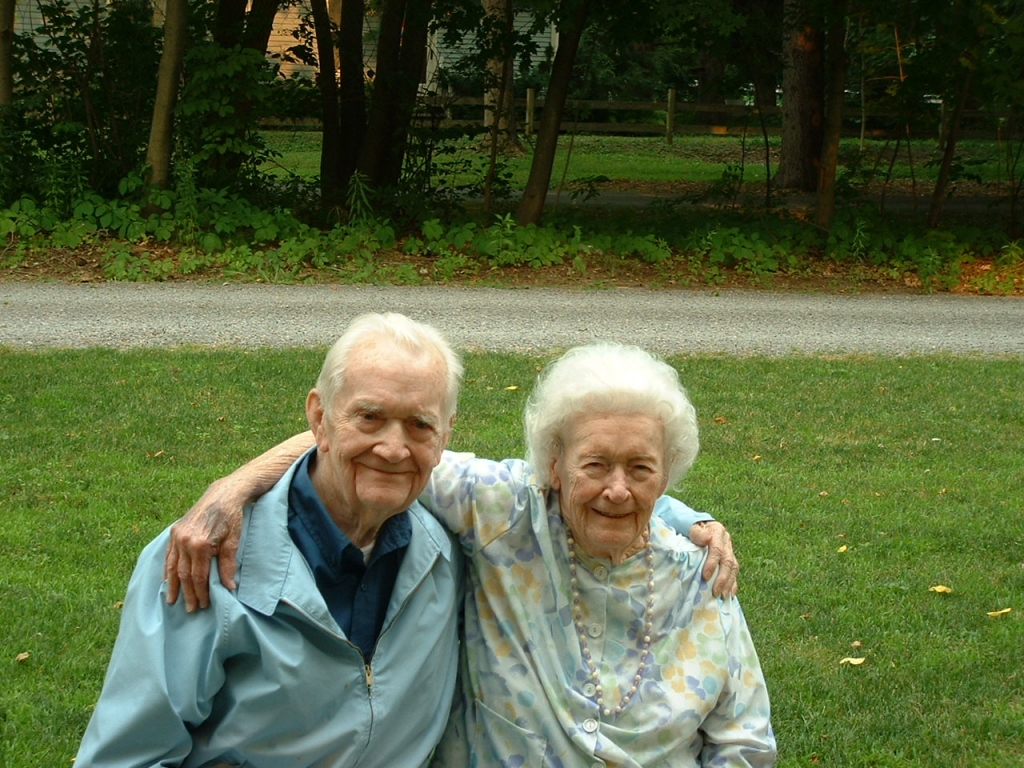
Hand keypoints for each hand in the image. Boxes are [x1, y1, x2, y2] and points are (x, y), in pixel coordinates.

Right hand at [163, 477, 244, 611]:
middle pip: (184, 575)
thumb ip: (228, 565)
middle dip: (187, 594)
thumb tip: (229, 587)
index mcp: (201, 544)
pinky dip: (167, 569)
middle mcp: (185, 541)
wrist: (223, 494)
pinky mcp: (174, 531)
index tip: (204, 604)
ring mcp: (177, 535)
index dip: (200, 592)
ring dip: (172, 585)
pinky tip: (167, 580)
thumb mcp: (233, 541)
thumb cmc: (231, 517)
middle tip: (190, 609)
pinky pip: (168, 555)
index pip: (198, 576)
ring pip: (172, 566)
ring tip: (172, 600)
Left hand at [688, 520, 738, 597]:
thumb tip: (706, 539)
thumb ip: (696, 532)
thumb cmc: (689, 525)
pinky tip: (730, 594)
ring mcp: (729, 550)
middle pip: (728, 561)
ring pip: (733, 568)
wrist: (694, 523)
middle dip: (722, 578)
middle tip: (715, 592)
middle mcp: (726, 541)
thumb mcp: (690, 525)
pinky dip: (732, 584)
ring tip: (723, 596)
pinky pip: (734, 572)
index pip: (717, 549)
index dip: (712, 563)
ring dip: (729, 583)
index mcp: (717, 532)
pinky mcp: (729, 558)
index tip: (705, 576)